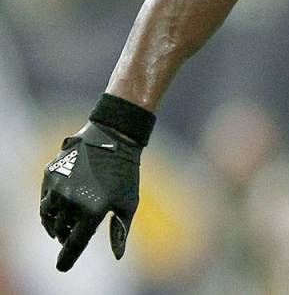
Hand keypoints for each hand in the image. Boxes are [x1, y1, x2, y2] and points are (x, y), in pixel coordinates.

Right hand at [39, 122, 141, 270]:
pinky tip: (62, 204)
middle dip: (66, 236)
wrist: (112, 137)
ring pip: (49, 216)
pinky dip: (51, 206)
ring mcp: (58, 187)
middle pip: (61, 231)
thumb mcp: (128, 202)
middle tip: (74, 234)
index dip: (67, 258)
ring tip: (67, 221)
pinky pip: (45, 199)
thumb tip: (117, 256)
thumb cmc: (125, 172)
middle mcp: (72, 200)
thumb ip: (120, 230)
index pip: (74, 244)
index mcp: (93, 210)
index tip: (62, 267)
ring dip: (56, 223)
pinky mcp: (50, 175)